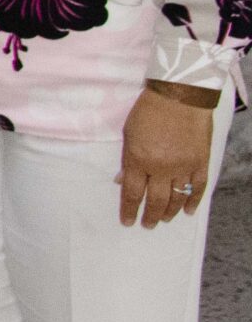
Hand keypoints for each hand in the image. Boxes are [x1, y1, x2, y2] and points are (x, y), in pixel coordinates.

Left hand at [118, 86, 216, 227]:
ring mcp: (183, 166)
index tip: (127, 221)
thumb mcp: (128, 133)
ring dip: (169, 212)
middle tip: (147, 225)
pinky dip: (194, 201)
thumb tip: (122, 181)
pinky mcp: (200, 162)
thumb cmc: (148, 111)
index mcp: (138, 160)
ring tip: (163, 219)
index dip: (129, 210)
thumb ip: (127, 160)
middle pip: (155, 200)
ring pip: (177, 198)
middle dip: (149, 216)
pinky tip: (188, 211)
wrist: (180, 96)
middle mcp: (161, 168)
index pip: (132, 193)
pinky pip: (198, 188)